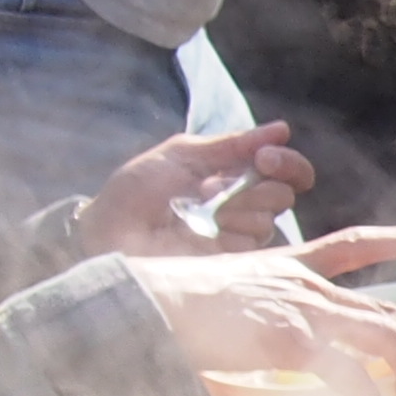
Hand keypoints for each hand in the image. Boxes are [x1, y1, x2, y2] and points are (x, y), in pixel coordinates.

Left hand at [84, 123, 311, 255]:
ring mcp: (236, 239)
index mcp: (233, 176)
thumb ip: (232, 144)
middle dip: (255, 187)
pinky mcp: (230, 266)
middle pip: (283, 195)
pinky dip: (229, 232)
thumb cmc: (137, 191)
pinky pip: (253, 246)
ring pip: (268, 221)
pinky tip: (201, 229)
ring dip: (232, 209)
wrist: (109, 231)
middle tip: (212, 187)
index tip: (264, 158)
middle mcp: (241, 208)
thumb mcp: (181, 155)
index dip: (286, 163)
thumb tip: (281, 129)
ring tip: (195, 208)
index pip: (285, 171)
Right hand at [136, 227, 395, 395]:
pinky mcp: (290, 341)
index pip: (352, 246)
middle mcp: (304, 286)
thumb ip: (254, 319)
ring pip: (381, 334)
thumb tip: (264, 353)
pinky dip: (366, 391)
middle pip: (383, 309)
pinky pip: (347, 370)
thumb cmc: (175, 308)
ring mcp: (301, 312)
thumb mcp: (229, 299)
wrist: (148, 305)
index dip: (395, 242)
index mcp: (290, 269)